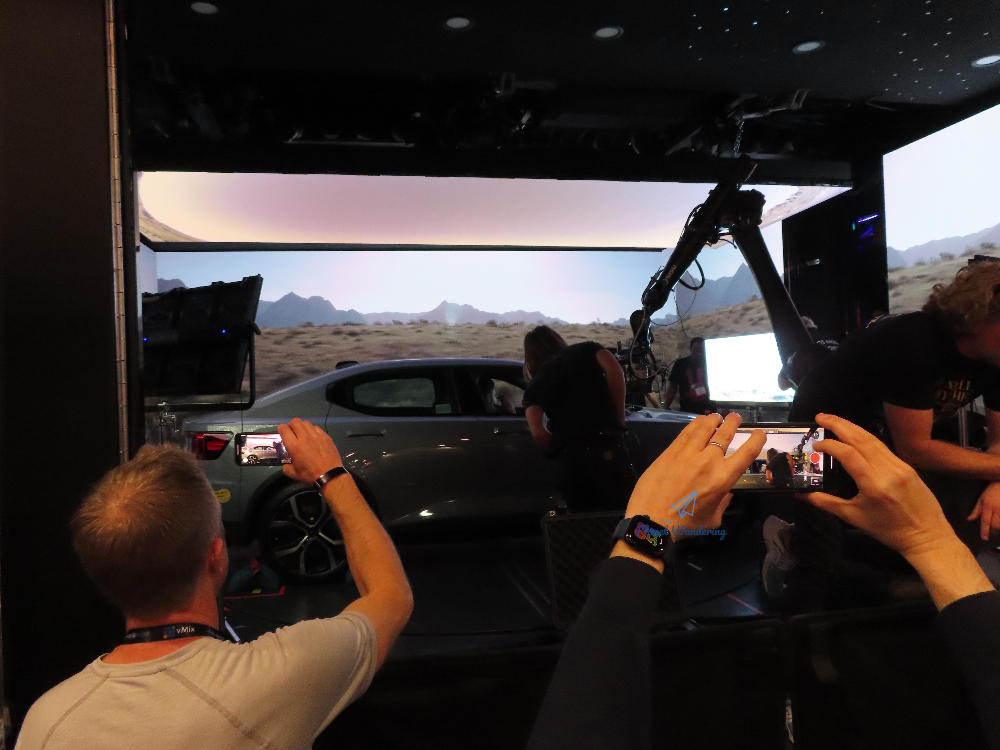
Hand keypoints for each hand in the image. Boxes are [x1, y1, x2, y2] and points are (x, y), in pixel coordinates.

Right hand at [278, 418, 343, 485]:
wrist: (330, 475)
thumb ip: (286, 467)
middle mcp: (304, 437)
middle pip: (295, 421)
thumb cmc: (310, 475)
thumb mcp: (293, 474)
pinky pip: (316, 427)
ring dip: (302, 427)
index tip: (282, 433)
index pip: (284, 429)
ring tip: (303, 434)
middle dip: (291, 425)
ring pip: (306, 423)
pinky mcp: (326, 436)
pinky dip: (312, 430)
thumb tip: (286, 463)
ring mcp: (316, 435)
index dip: (281, 429)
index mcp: (294, 446)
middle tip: (292, 432)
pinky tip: (314, 437)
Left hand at [627, 413, 764, 534]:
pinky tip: (698, 421)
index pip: (746, 454)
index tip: (760, 433)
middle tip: (735, 417)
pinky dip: (695, 424)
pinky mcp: (671, 451)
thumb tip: (727, 492)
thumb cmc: (685, 524)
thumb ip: (723, 503)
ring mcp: (688, 453)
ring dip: (713, 419)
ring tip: (717, 415)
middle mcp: (708, 461)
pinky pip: (686, 432)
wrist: (652, 520)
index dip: (756, 440)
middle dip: (732, 422)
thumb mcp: (712, 520)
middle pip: (724, 434)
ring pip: (704, 428)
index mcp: (723, 478)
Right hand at [798, 414, 955, 558]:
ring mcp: (900, 465)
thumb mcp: (854, 517)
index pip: (848, 454)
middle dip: (839, 424)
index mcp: (873, 485)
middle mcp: (888, 470)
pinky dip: (865, 437)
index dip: (830, 445)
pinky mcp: (907, 465)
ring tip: (833, 420)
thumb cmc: (888, 531)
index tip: (815, 445)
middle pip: (861, 439)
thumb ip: (826, 502)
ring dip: (852, 426)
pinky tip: (855, 434)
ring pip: (873, 439)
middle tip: (820, 416)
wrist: (928, 536)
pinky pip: (883, 447)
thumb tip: (800, 495)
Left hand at [968, 481, 999, 540]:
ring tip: (996, 533)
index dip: (984, 530)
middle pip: (995, 525)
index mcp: (988, 506)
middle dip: (993, 532)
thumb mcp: (982, 499)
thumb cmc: (991, 491)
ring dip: (999, 530)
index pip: (985, 521)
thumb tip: (969, 519)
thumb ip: (976, 510)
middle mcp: (997, 509)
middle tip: (991, 537)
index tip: (984, 538)